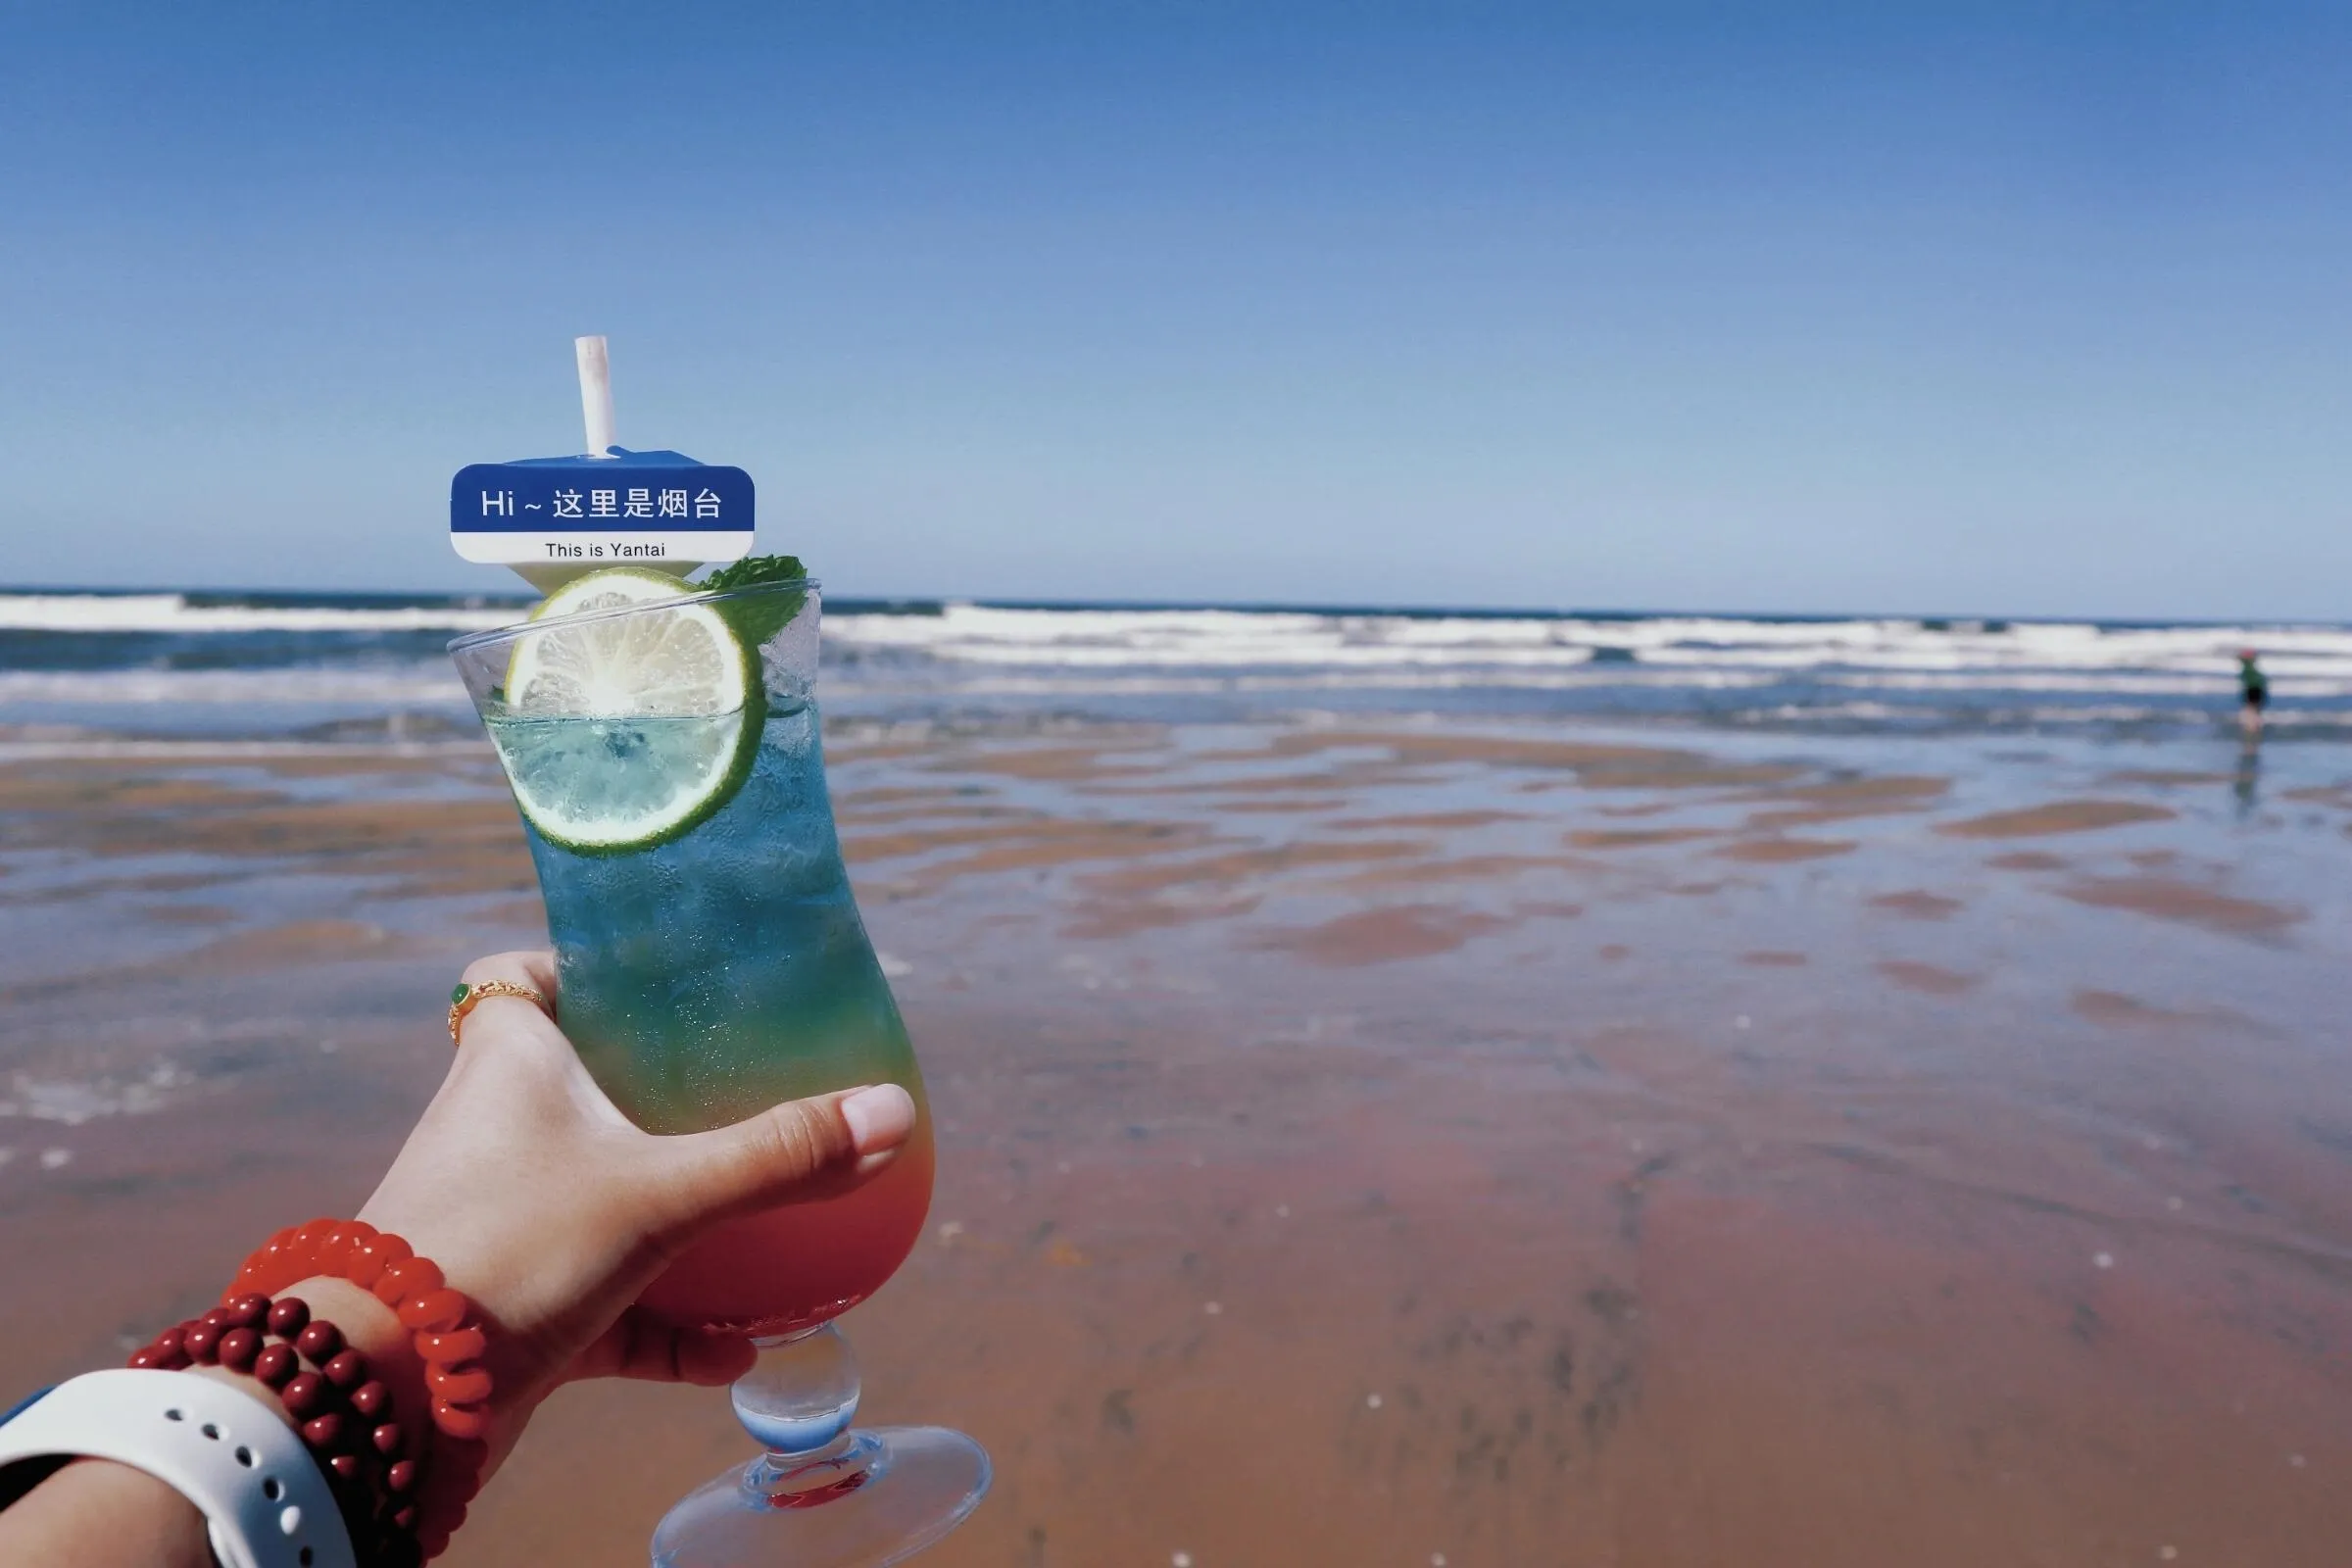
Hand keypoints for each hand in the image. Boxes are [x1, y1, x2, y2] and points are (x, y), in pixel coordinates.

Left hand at [344, 949, 915, 1473]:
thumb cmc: (508, 1248)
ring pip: (596, 1197)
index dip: (574, 969)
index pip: (517, 977)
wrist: (391, 1392)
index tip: (651, 981)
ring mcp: (500, 1219)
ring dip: (672, 1219)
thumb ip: (778, 1156)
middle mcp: (495, 1128)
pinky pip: (604, 1301)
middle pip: (574, 1085)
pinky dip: (665, 1325)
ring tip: (758, 1226)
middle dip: (655, 1099)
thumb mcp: (662, 1192)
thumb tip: (891, 1113)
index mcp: (509, 1061)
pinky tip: (735, 1354)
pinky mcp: (506, 1305)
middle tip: (740, 1095)